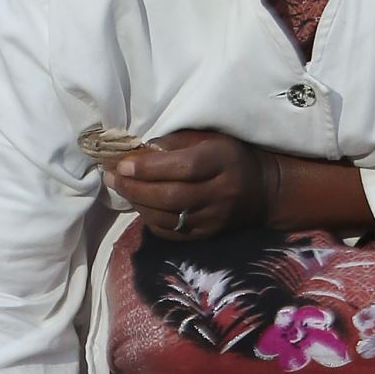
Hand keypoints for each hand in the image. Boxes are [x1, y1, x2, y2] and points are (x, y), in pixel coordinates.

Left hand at [112, 129, 272, 241]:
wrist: (262, 190)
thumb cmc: (229, 156)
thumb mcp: (208, 138)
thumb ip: (175, 142)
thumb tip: (137, 151)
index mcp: (222, 162)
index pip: (183, 167)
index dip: (149, 167)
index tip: (122, 163)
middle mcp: (221, 193)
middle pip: (171, 196)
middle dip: (135, 188)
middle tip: (112, 177)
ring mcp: (214, 218)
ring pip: (169, 218)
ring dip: (138, 204)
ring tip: (121, 189)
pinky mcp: (208, 235)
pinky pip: (172, 233)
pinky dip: (150, 220)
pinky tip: (140, 205)